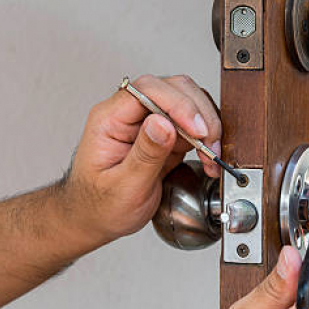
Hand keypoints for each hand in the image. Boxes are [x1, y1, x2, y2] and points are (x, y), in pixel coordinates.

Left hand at [63, 74, 221, 244]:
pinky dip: (206, 138)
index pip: (147, 90)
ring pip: (187, 102)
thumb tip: (163, 123)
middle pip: (172, 89)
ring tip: (210, 154)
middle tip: (209, 144)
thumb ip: (144, 154)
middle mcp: (129, 114)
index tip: (196, 129)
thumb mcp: (122, 186)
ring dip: (206, 125)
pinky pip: (191, 124)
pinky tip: (208, 157)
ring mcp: (148, 123)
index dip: (177, 104)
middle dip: (197, 114)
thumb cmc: (100, 205)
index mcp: (109, 119)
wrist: (97, 219)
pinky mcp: (165, 135)